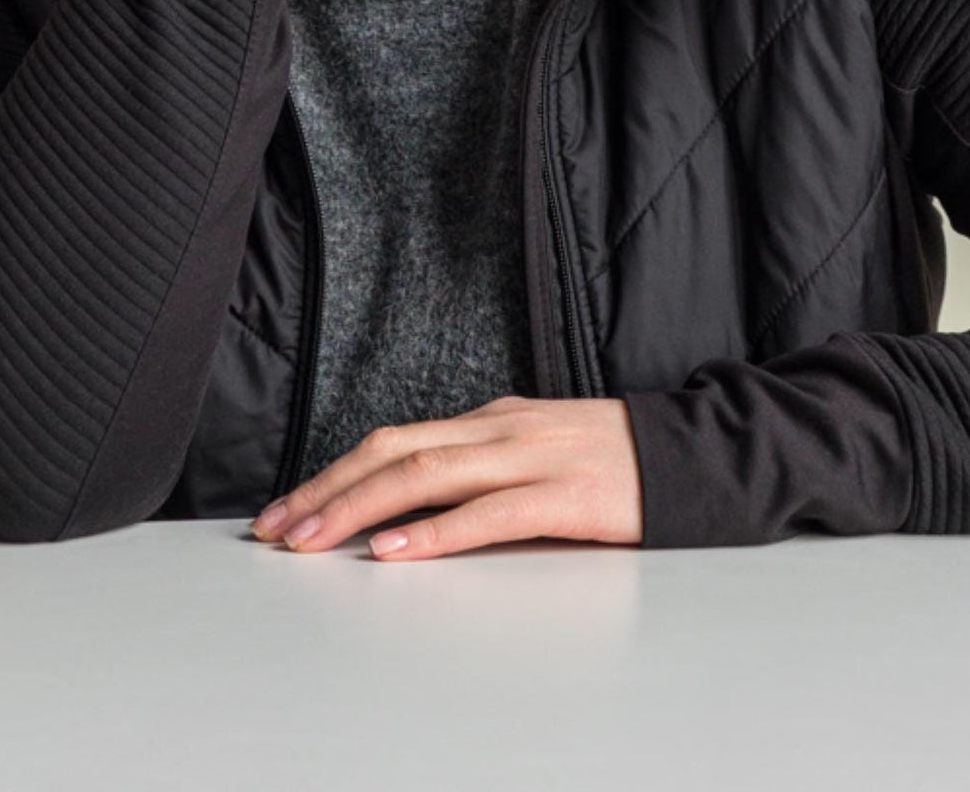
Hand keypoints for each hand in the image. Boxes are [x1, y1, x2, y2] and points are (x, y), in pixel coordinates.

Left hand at [251, 396, 644, 560]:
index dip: (334, 473)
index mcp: (492, 419)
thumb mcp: (536, 449)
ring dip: (359, 510)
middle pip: (395, 450)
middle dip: (327, 490)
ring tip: (312, 540)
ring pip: (426, 475)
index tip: (287, 508)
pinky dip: (433, 532)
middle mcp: (502, 429)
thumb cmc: (612, 463)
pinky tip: (396, 551)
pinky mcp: (564, 496)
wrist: (693, 455)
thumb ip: (482, 466)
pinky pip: (487, 513)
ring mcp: (532, 457)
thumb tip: (412, 503)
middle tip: (276, 529)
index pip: (394, 439)